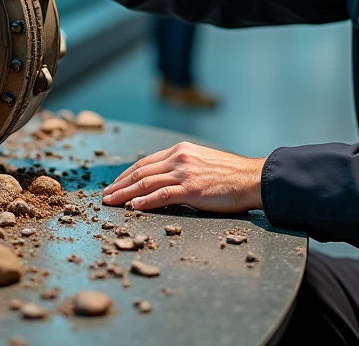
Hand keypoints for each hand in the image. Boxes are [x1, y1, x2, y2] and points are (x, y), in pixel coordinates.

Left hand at [102, 141, 265, 213]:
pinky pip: (161, 196)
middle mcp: (179, 158)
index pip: (146, 162)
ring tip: (111, 202)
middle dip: (120, 184)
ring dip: (124, 194)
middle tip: (105, 195)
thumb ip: (184, 167)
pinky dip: (144, 202)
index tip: (116, 183)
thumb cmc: (232, 175)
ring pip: (146, 183)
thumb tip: (167, 180)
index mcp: (181, 150)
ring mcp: (184, 173)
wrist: (253, 178)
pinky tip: (133, 207)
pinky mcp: (191, 189)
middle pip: (140, 172)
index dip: (127, 174)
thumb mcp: (203, 162)